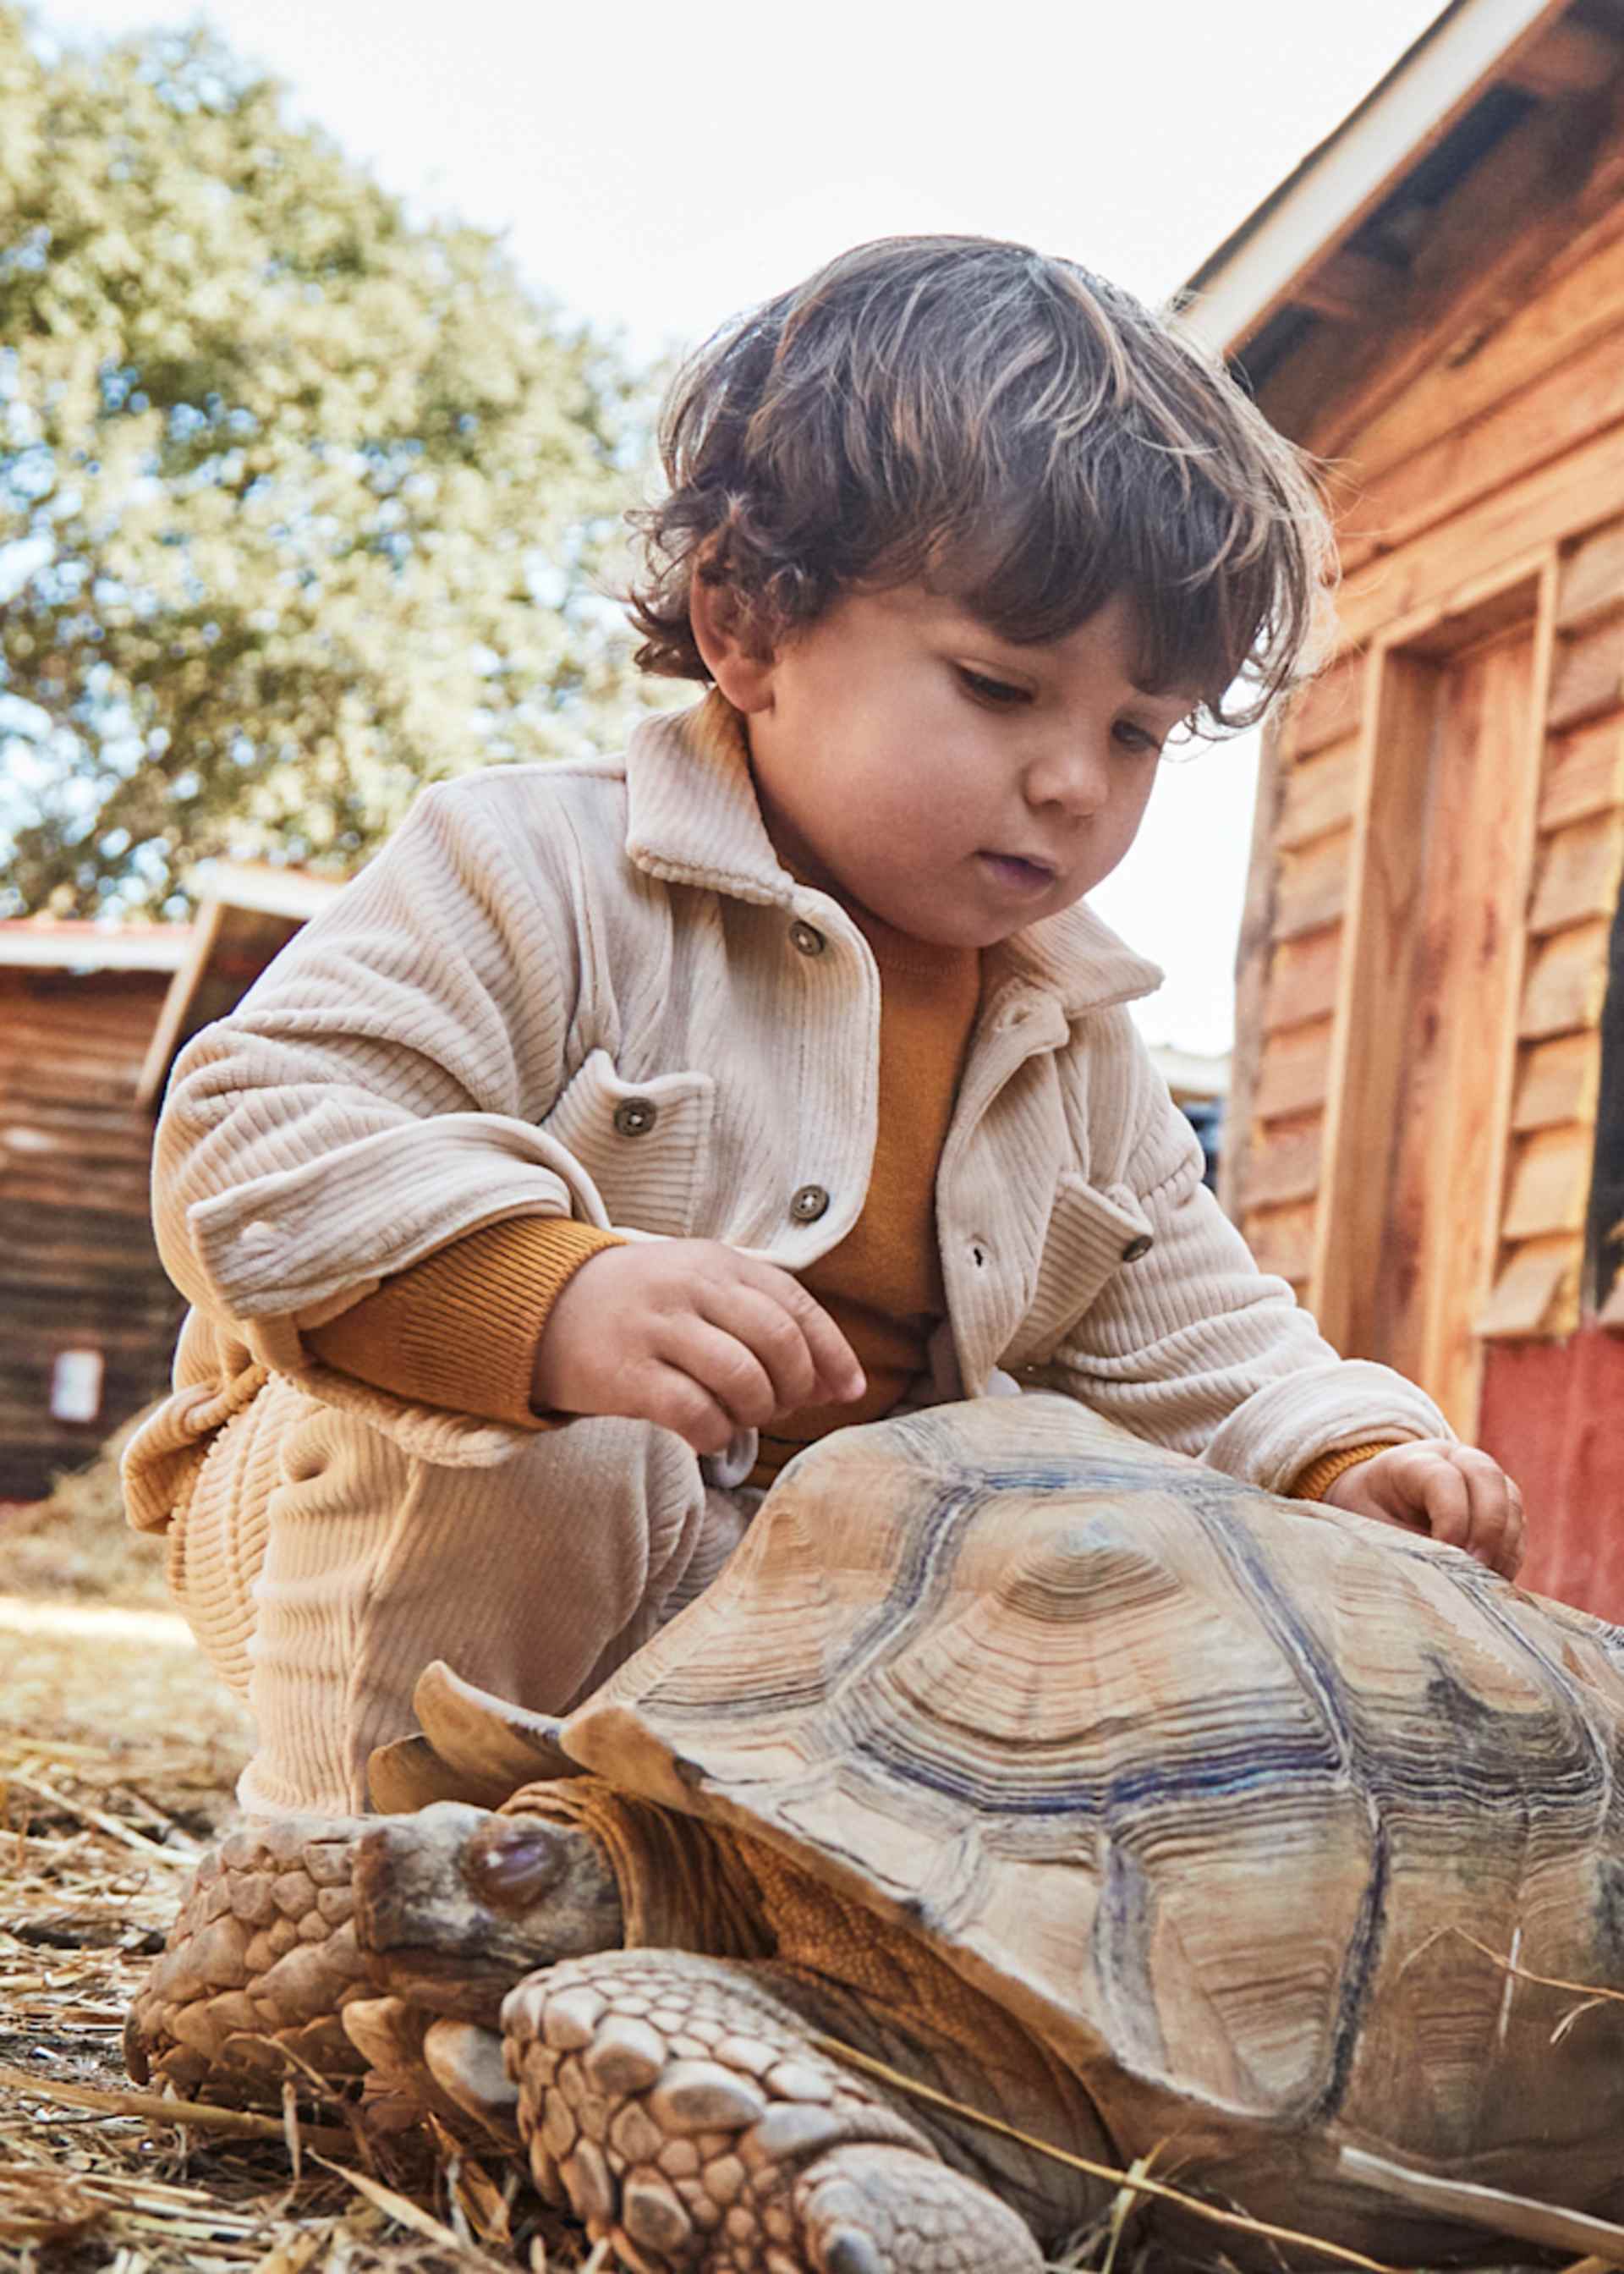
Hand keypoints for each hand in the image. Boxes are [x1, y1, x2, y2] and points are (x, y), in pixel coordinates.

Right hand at [531, 1239, 865, 1456]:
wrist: (541, 1306)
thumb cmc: (641, 1306)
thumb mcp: (701, 1287)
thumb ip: (765, 1319)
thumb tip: (840, 1383)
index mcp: (718, 1261)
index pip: (797, 1306)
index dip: (833, 1354)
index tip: (848, 1391)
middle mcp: (690, 1287)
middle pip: (778, 1343)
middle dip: (796, 1387)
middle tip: (782, 1408)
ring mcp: (656, 1328)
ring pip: (742, 1378)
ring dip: (757, 1412)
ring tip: (741, 1418)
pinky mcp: (624, 1373)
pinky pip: (694, 1413)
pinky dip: (715, 1434)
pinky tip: (707, 1435)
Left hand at [1319, 1440, 1524, 1578]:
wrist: (1379, 1501)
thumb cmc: (1371, 1515)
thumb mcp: (1371, 1526)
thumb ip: (1402, 1544)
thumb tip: (1436, 1577)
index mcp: (1413, 1461)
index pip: (1443, 1478)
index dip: (1451, 1518)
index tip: (1445, 1553)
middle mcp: (1454, 1460)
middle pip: (1487, 1477)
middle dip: (1487, 1527)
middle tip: (1476, 1568)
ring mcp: (1482, 1479)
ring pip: (1511, 1503)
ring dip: (1503, 1545)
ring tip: (1484, 1581)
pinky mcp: (1501, 1504)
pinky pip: (1518, 1527)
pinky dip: (1510, 1555)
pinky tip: (1493, 1580)